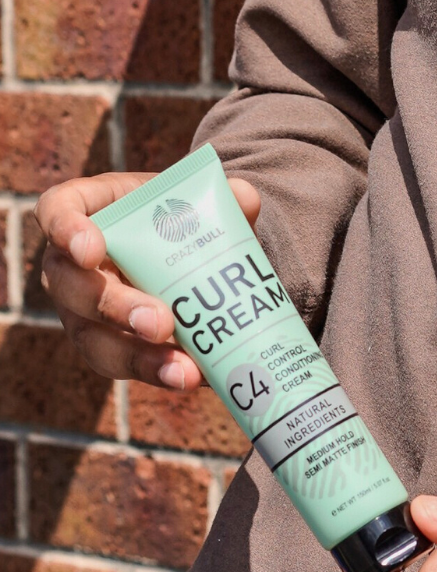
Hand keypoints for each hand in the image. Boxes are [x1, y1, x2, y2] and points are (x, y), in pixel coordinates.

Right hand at [35, 170, 261, 391]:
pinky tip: (188, 376)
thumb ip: (221, 195)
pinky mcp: (104, 344)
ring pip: (93, 338)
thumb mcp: (198, 198)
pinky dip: (155, 370)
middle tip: (160, 322)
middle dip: (116, 308)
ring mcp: (82, 310)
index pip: (57, 209)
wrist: (188, 248)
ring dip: (137, 355)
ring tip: (181, 368)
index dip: (65, 228)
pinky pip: (120, 364)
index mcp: (89, 211)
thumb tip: (244, 199)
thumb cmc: (180, 212)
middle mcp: (72, 264)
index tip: (92, 249)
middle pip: (73, 287)